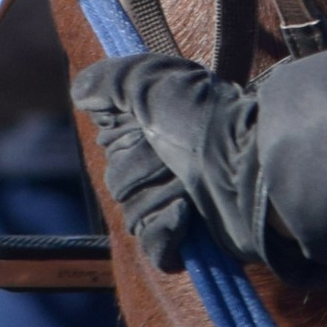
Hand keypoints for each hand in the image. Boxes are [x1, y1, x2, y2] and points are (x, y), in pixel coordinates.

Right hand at [73, 52, 295, 273]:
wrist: (246, 163)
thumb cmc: (203, 116)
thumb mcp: (151, 80)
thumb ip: (110, 81)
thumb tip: (80, 92)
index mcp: (152, 129)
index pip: (108, 143)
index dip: (121, 136)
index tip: (143, 123)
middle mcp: (163, 164)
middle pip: (117, 181)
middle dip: (142, 168)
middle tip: (174, 155)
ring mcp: (176, 202)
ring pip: (134, 214)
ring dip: (161, 197)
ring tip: (190, 185)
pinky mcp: (189, 238)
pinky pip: (154, 246)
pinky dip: (167, 233)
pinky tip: (186, 215)